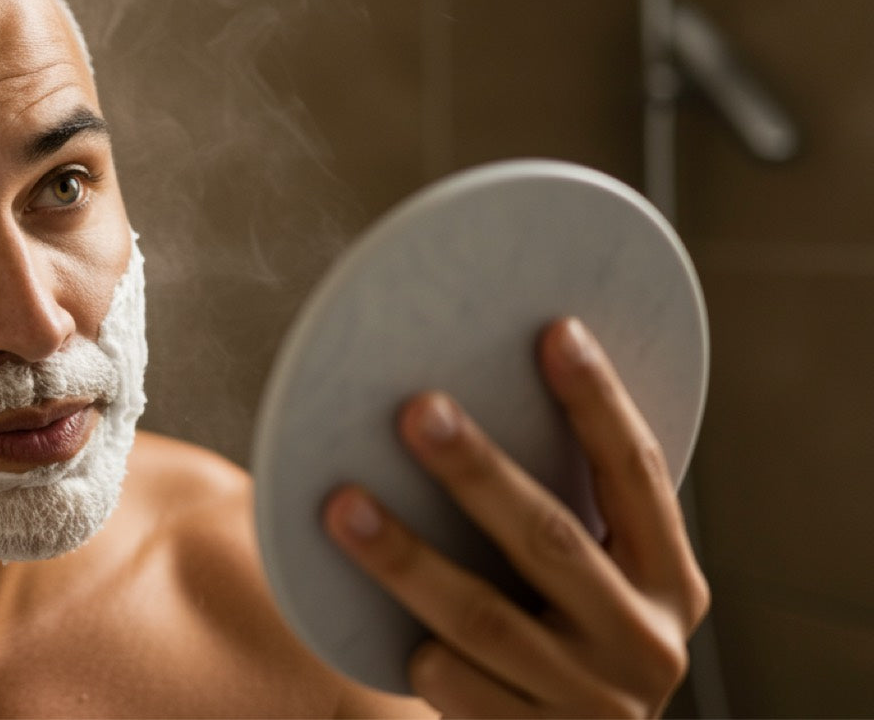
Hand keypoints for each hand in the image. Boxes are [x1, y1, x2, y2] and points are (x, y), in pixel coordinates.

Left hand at [324, 318, 710, 716]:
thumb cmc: (558, 645)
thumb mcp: (588, 589)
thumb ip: (561, 518)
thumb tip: (453, 401)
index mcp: (671, 583)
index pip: (637, 474)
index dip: (599, 402)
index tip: (555, 330)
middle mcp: (646, 642)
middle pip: (550, 538)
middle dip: (477, 471)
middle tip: (415, 410)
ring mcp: (594, 702)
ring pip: (482, 616)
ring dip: (405, 558)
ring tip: (341, 505)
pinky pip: (455, 683)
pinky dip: (421, 652)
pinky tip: (389, 631)